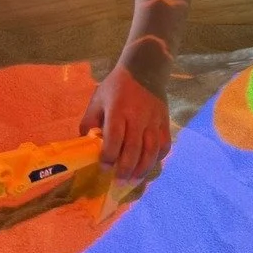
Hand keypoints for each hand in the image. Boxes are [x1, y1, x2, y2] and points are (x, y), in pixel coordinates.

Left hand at [81, 64, 171, 182]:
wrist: (145, 70)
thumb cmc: (117, 87)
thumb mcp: (97, 100)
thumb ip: (89, 122)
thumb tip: (87, 143)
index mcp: (118, 110)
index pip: (114, 137)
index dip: (109, 156)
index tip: (104, 167)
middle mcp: (138, 117)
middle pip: (134, 148)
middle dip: (126, 168)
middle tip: (119, 181)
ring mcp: (154, 120)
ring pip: (152, 150)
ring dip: (143, 168)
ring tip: (134, 180)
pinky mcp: (165, 122)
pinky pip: (164, 145)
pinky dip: (158, 158)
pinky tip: (149, 165)